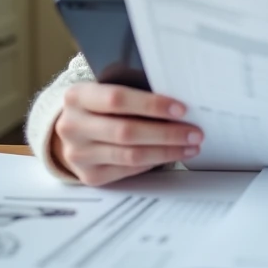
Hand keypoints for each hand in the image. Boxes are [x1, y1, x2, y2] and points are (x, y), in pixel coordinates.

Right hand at [51, 82, 202, 186]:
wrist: (72, 133)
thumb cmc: (99, 107)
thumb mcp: (105, 90)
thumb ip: (133, 92)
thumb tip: (177, 102)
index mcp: (77, 96)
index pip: (117, 99)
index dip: (151, 104)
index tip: (181, 109)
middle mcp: (73, 126)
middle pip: (126, 131)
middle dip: (167, 133)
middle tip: (194, 132)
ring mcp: (79, 154)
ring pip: (131, 155)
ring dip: (166, 151)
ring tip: (190, 146)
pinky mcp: (89, 176)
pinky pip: (129, 170)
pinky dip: (154, 162)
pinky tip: (171, 155)